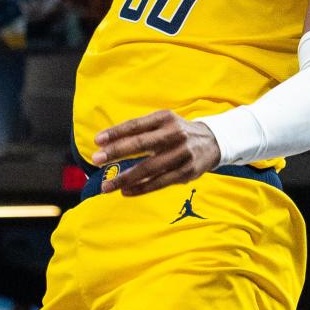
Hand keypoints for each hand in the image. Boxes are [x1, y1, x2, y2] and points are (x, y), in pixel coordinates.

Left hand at [93, 110, 220, 194]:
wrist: (213, 142)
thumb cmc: (177, 132)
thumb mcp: (163, 122)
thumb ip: (141, 130)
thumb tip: (109, 142)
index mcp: (165, 118)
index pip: (136, 125)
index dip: (116, 132)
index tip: (97, 141)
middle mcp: (174, 134)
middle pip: (141, 144)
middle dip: (116, 152)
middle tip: (96, 160)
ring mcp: (181, 154)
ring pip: (149, 168)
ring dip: (125, 178)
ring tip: (107, 186)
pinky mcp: (186, 172)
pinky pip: (159, 182)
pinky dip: (141, 188)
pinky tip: (126, 191)